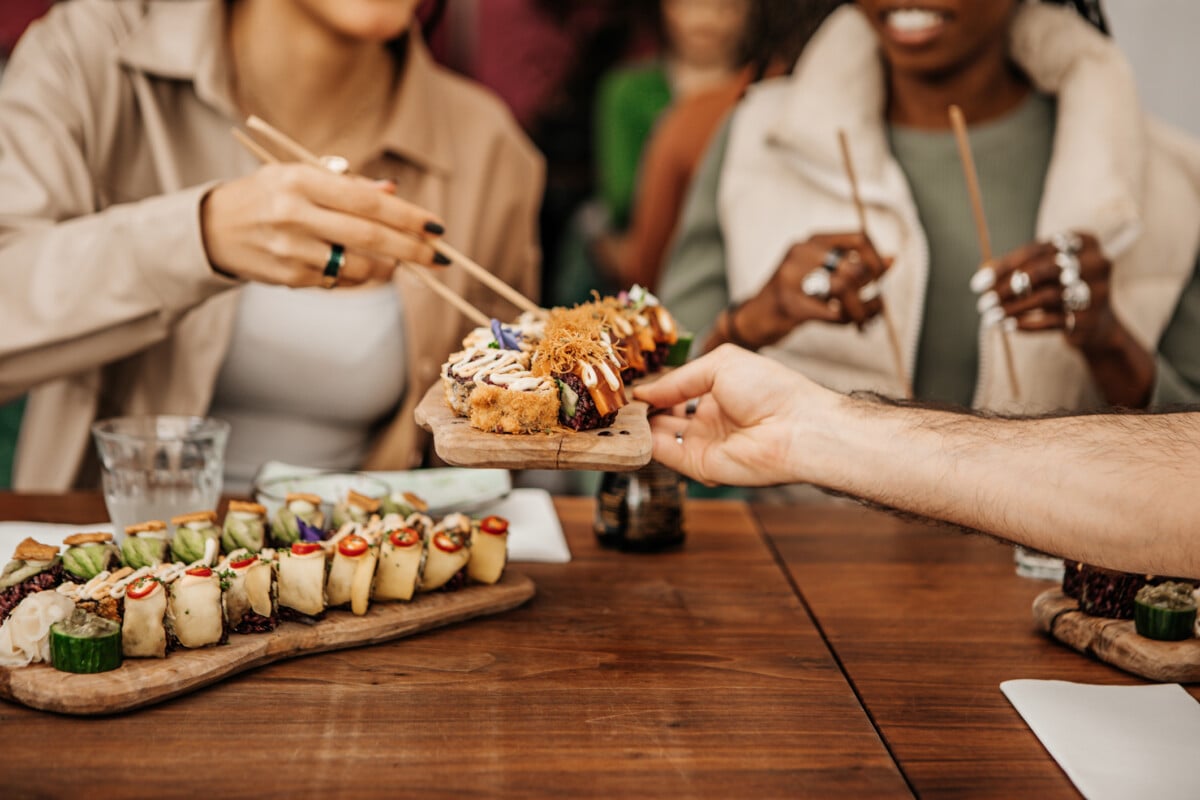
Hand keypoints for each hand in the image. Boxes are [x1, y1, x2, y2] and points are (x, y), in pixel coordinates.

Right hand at [200, 163, 445, 287]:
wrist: (212, 229)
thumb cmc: (268, 195)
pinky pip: (340, 281)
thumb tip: (394, 191)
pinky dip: (358, 276)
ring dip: (387, 267)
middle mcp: (294, 214)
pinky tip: (358, 266)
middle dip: (412, 249)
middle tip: (439, 257)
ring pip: (360, 266)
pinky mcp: (290, 278)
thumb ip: (348, 183)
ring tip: (395, 261)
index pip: (368, 200)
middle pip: (370, 236)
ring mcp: (291, 250)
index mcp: (300, 180)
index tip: (436, 227)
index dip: (408, 216)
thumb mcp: (300, 175)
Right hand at [633, 344, 840, 486]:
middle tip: (617, 399)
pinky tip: (632, 429)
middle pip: (664, 415)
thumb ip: (678, 379)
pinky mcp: (701, 466)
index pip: (677, 390)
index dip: (655, 386)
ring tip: (618, 412)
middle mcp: (710, 419)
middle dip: (642, 407)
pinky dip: (646, 444)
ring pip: (660, 436)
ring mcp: (705, 443)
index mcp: (718, 391)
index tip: (630, 382)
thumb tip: (644, 391)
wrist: (795, 426)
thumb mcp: (720, 365)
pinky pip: (667, 456)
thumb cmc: (771, 389)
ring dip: (639, 425)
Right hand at [727, 232, 892, 349]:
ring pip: (844, 288)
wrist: (753, 320)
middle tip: (874, 308)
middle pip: (853, 268)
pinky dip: (846, 320)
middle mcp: (800, 253)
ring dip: (861, 309)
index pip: (858, 238)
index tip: (880, 280)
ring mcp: (791, 277)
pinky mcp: (788, 304)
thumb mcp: (823, 276)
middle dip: (871, 292)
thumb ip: (855, 268)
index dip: (877, 259)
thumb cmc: (792, 298)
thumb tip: (892, 260)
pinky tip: (849, 324)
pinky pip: (831, 312)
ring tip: (863, 321)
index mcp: (812, 242)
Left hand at [977, 231, 1153, 405]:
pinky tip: (1007, 326)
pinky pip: (1052, 322)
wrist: (1097, 324)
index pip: (1035, 250)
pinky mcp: (1091, 318)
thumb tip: (983, 269)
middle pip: (1042, 270)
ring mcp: (1097, 291)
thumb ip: (1016, 267)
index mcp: (1083, 242)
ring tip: (991, 317)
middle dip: (1007, 287)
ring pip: (1046, 297)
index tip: (978, 284)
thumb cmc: (1062, 289)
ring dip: (1013, 308)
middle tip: (983, 302)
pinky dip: (1027, 324)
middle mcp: (1096, 263)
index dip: (1004, 266)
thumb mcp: (1043, 273)